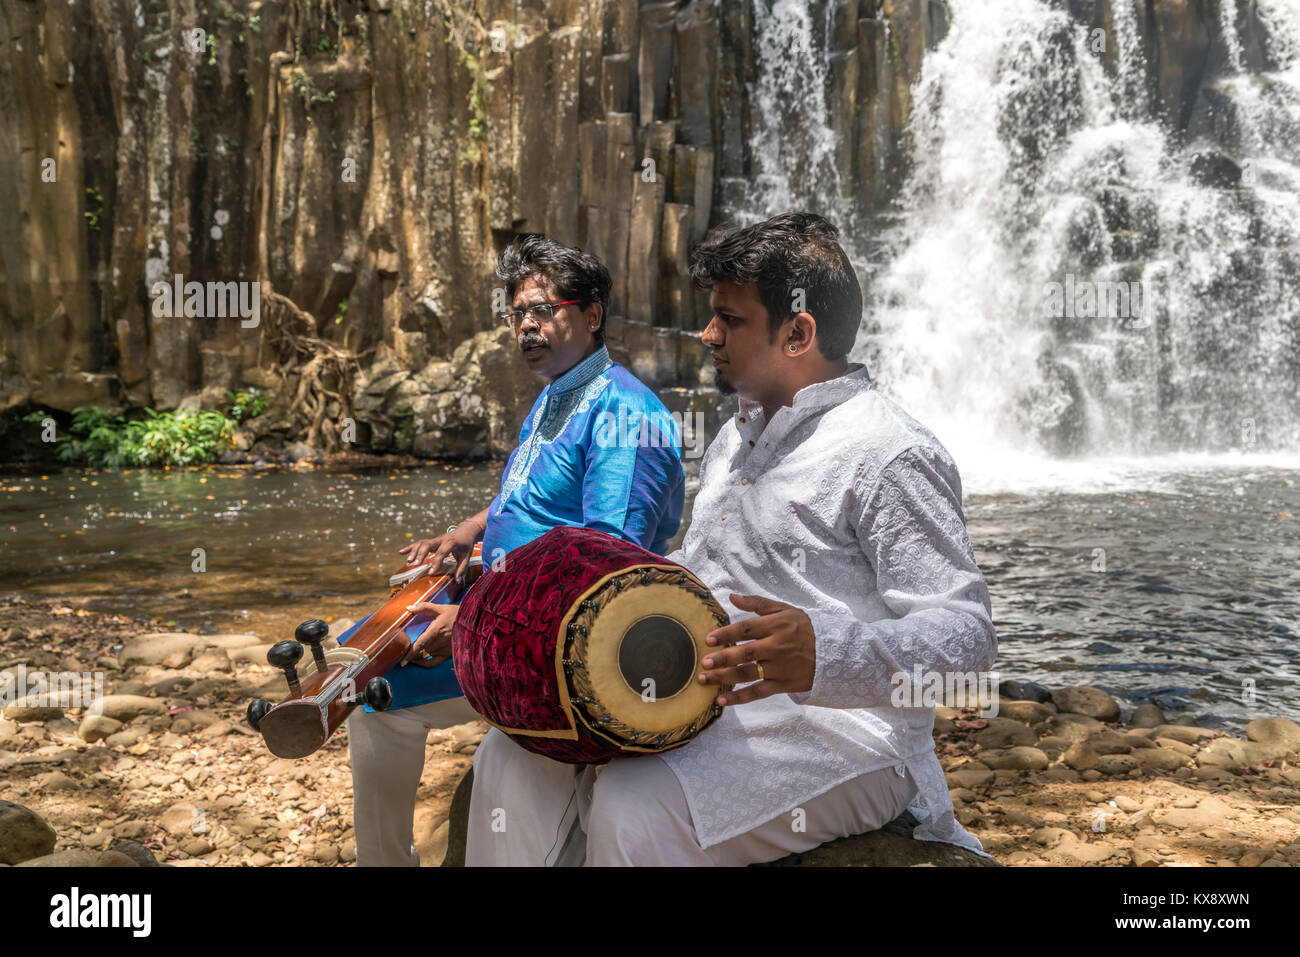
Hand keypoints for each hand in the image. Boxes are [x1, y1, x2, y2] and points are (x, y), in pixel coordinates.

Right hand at [398, 519, 481, 582]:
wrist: (466, 531)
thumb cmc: (466, 544)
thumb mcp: (467, 556)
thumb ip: (462, 568)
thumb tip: (457, 581)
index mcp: (451, 542)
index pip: (442, 552)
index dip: (436, 562)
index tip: (430, 573)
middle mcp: (441, 539)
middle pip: (428, 545)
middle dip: (421, 555)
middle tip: (416, 565)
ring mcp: (435, 539)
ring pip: (421, 543)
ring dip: (414, 552)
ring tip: (409, 562)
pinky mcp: (431, 541)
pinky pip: (419, 543)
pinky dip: (409, 548)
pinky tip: (400, 552)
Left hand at [399, 603, 458, 667]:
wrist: (475, 622)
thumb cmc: (458, 614)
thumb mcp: (441, 608)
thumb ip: (424, 607)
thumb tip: (408, 608)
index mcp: (436, 630)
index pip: (420, 645)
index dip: (410, 654)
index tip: (402, 661)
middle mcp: (440, 642)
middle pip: (421, 651)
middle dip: (412, 653)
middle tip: (404, 652)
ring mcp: (445, 649)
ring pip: (426, 656)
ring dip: (417, 656)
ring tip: (411, 654)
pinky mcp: (449, 654)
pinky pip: (434, 662)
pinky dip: (425, 664)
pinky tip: (420, 661)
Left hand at [696, 594, 814, 705]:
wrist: (833, 652)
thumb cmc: (803, 628)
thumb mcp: (785, 610)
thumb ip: (757, 603)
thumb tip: (732, 597)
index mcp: (777, 625)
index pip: (747, 629)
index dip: (727, 634)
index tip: (708, 640)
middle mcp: (778, 646)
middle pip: (746, 653)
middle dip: (723, 658)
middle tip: (704, 662)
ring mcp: (780, 667)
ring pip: (748, 674)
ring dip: (725, 678)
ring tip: (704, 680)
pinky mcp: (783, 684)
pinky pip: (758, 692)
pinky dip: (740, 698)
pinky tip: (722, 700)